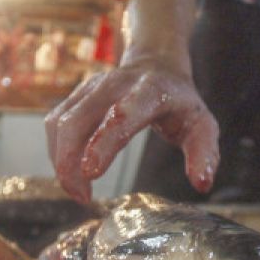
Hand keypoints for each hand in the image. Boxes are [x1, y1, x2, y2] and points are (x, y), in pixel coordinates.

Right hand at [45, 62, 219, 202]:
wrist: (157, 64)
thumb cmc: (180, 102)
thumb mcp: (203, 126)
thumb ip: (204, 154)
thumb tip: (201, 183)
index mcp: (149, 91)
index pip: (121, 115)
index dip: (103, 142)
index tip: (90, 172)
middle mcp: (114, 85)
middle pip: (77, 121)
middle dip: (69, 161)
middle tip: (82, 196)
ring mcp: (91, 88)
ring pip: (60, 123)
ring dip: (60, 161)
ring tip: (78, 191)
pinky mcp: (76, 95)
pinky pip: (55, 124)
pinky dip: (56, 152)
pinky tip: (71, 173)